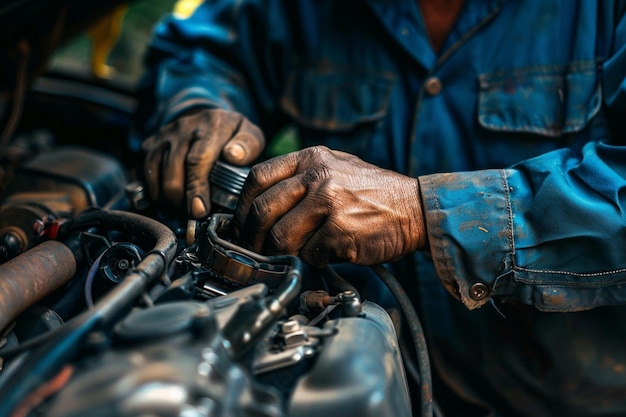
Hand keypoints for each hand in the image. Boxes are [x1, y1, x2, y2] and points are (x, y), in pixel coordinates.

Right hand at [142, 109, 263, 217]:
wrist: (208, 119)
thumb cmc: (233, 136)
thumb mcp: (251, 135)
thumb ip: (248, 145)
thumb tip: (233, 156)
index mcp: (212, 125)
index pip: (198, 160)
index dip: (196, 188)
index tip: (199, 210)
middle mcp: (184, 127)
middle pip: (173, 170)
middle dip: (180, 199)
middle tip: (192, 214)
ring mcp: (165, 135)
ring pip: (155, 173)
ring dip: (166, 197)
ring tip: (181, 209)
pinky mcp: (151, 143)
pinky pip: (143, 172)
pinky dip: (152, 191)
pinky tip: (167, 201)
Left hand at [234, 146, 427, 266]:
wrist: (415, 208)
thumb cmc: (375, 192)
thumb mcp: (336, 168)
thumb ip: (301, 178)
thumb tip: (262, 203)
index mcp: (312, 158)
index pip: (258, 178)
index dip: (242, 206)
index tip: (240, 224)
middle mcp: (318, 175)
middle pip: (262, 210)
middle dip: (252, 237)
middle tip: (255, 250)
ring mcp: (329, 202)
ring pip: (280, 237)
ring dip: (283, 253)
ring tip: (295, 254)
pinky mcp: (340, 231)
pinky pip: (309, 254)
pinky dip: (312, 260)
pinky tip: (326, 255)